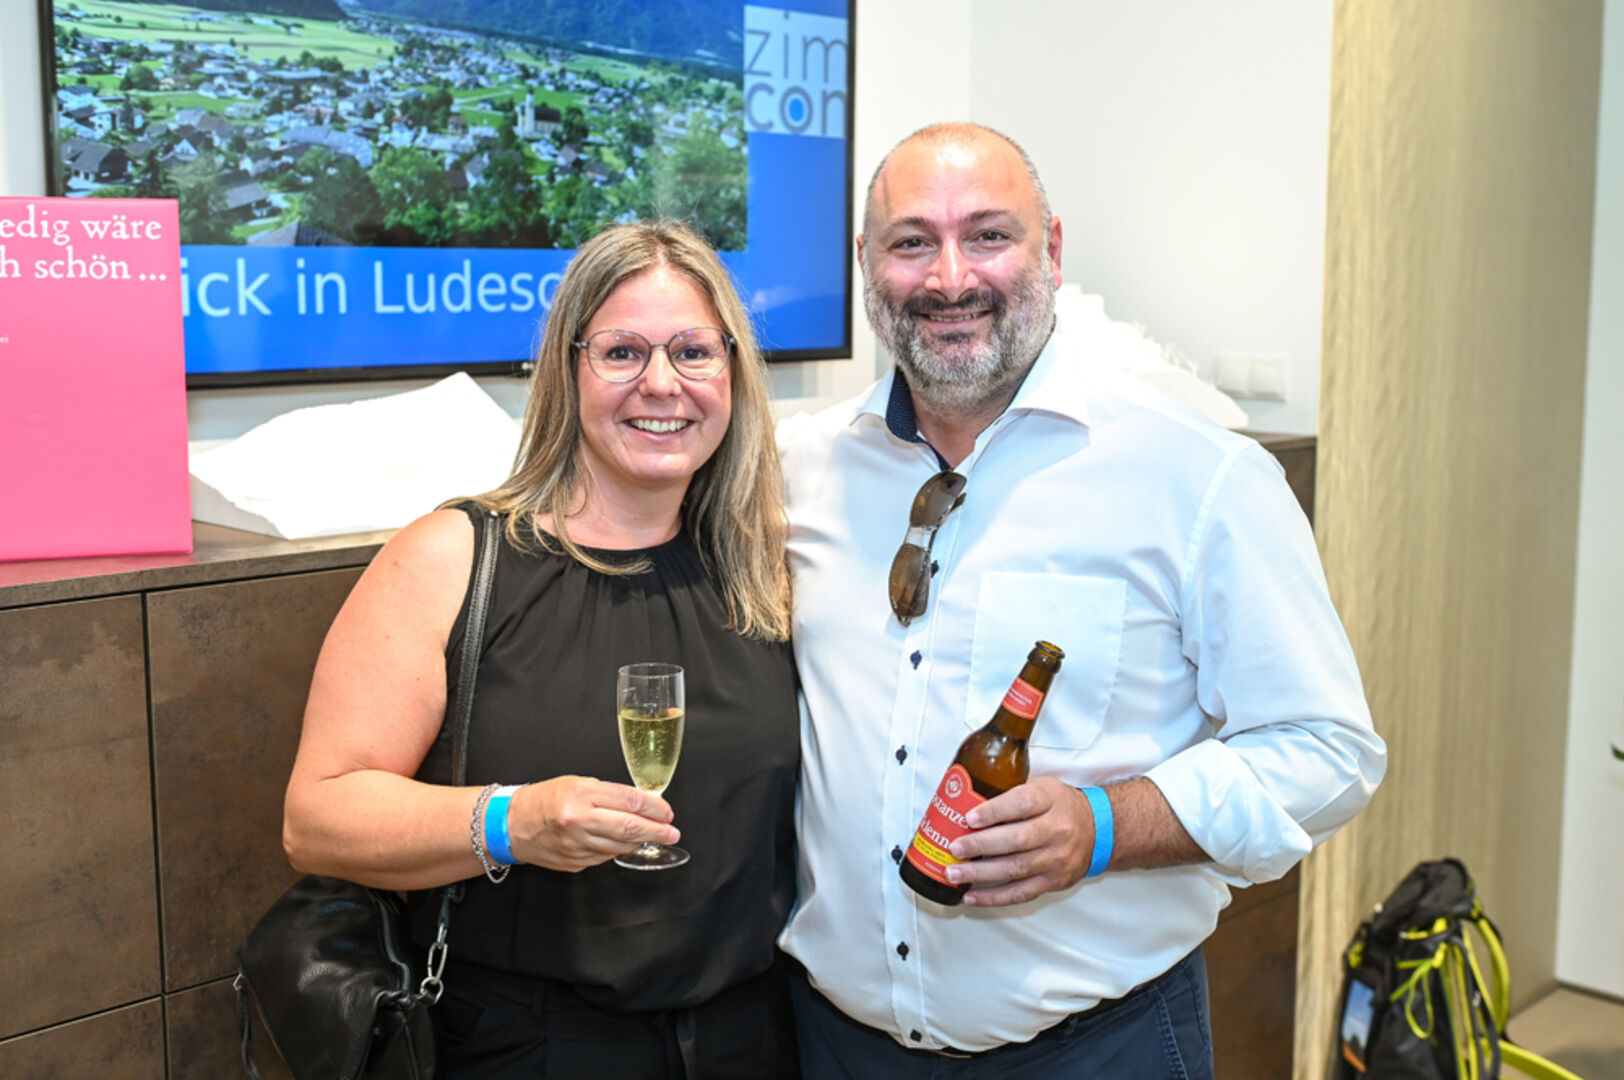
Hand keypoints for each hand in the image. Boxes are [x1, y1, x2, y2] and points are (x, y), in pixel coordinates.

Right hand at [507, 776, 678, 871]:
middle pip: (630, 827)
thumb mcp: (578, 783)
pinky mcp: (575, 863)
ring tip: (653, 837)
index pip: (629, 800)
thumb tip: (642, 804)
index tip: (667, 812)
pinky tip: (624, 844)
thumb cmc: (545, 799)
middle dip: (658, 831)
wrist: (512, 824)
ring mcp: (577, 845)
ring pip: (621, 846)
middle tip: (673, 832)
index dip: (655, 807)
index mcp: (581, 795)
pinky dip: (619, 850)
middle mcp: (579, 820)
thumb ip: (610, 794)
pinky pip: (606, 857)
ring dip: (641, 842)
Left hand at [944, 776, 1097, 905]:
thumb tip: (966, 795)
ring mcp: (1056, 859)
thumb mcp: (1042, 786)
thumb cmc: (1061, 806)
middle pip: (1017, 840)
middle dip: (981, 845)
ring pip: (1015, 869)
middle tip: (955, 848)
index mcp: (1051, 800)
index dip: (994, 811)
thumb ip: (1011, 790)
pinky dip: (994, 896)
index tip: (969, 817)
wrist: (1098, 830)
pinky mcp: (1053, 882)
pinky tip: (972, 896)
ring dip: (981, 873)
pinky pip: (1021, 893)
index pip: (1022, 803)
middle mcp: (1057, 830)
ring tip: (954, 873)